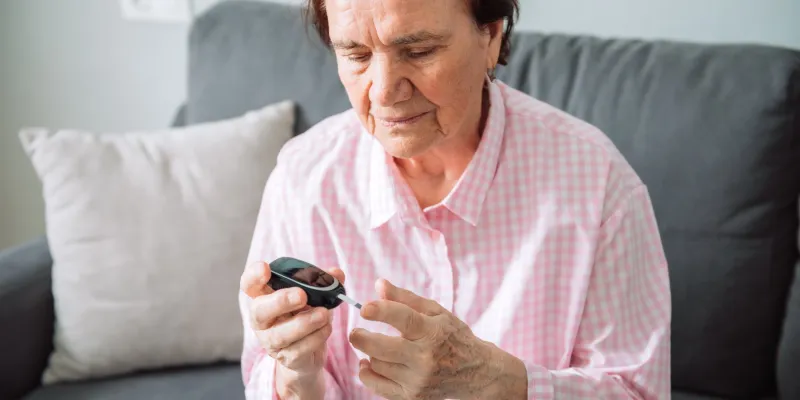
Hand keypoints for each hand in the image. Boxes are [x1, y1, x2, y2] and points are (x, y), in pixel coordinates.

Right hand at [240, 261, 343, 376]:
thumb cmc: (306, 314)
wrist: (310, 351)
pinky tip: (326, 328)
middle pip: (260, 311)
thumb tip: (337, 273)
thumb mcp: (314, 295)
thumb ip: (324, 282)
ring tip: (324, 314)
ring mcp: (270, 341)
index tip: (265, 268)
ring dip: (304, 323)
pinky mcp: (286, 358)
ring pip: (280, 334)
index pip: (249, 285)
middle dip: (280, 301)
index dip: (253, 276)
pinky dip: (315, 338)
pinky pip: (298, 350)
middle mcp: (262, 320)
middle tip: (301, 295)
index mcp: (264, 297)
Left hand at [348, 279, 526, 399]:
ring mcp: (418, 380)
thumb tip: (379, 285)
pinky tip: (368, 362)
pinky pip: (377, 385)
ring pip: (377, 364)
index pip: (404, 320)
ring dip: (370, 353)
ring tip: (374, 345)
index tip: (365, 308)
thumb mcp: (436, 312)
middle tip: (355, 331)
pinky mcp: (412, 396)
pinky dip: (367, 373)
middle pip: (382, 348)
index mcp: (433, 332)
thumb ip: (405, 298)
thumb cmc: (453, 336)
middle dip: (361, 338)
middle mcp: (425, 358)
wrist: (476, 372)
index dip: (381, 311)